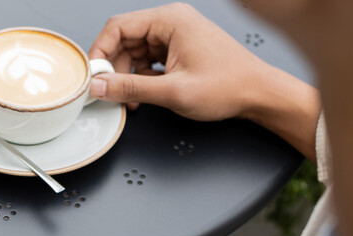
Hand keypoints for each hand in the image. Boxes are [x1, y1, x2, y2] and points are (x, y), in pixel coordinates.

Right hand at [88, 3, 319, 158]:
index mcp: (171, 20)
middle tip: (109, 91)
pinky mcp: (178, 50)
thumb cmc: (230, 86)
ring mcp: (175, 36)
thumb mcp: (173, 92)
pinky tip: (144, 94)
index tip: (93, 75)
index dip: (100, 52)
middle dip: (114, 68)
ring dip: (127, 76)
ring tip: (131, 99)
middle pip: (124, 40)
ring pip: (133, 52)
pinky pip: (147, 59)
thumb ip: (130, 87)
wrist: (260, 95)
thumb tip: (99, 85)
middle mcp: (172, 23)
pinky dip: (140, 77)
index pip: (118, 27)